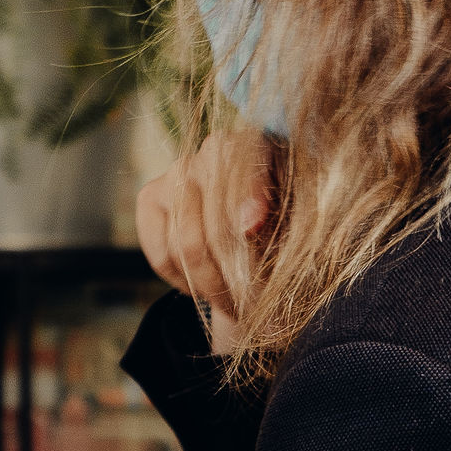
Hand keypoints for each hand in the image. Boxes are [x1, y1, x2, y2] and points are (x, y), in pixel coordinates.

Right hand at [136, 132, 277, 347]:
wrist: (256, 230)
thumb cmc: (287, 226)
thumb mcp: (300, 226)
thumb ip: (283, 222)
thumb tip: (247, 226)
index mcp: (258, 145)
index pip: (245, 168)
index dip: (248, 198)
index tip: (252, 230)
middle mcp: (213, 150)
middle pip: (214, 221)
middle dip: (235, 274)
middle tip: (255, 305)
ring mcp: (176, 172)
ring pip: (185, 245)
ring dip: (211, 287)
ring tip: (235, 302)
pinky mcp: (149, 197)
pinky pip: (161, 255)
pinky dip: (184, 281)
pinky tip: (204, 283)